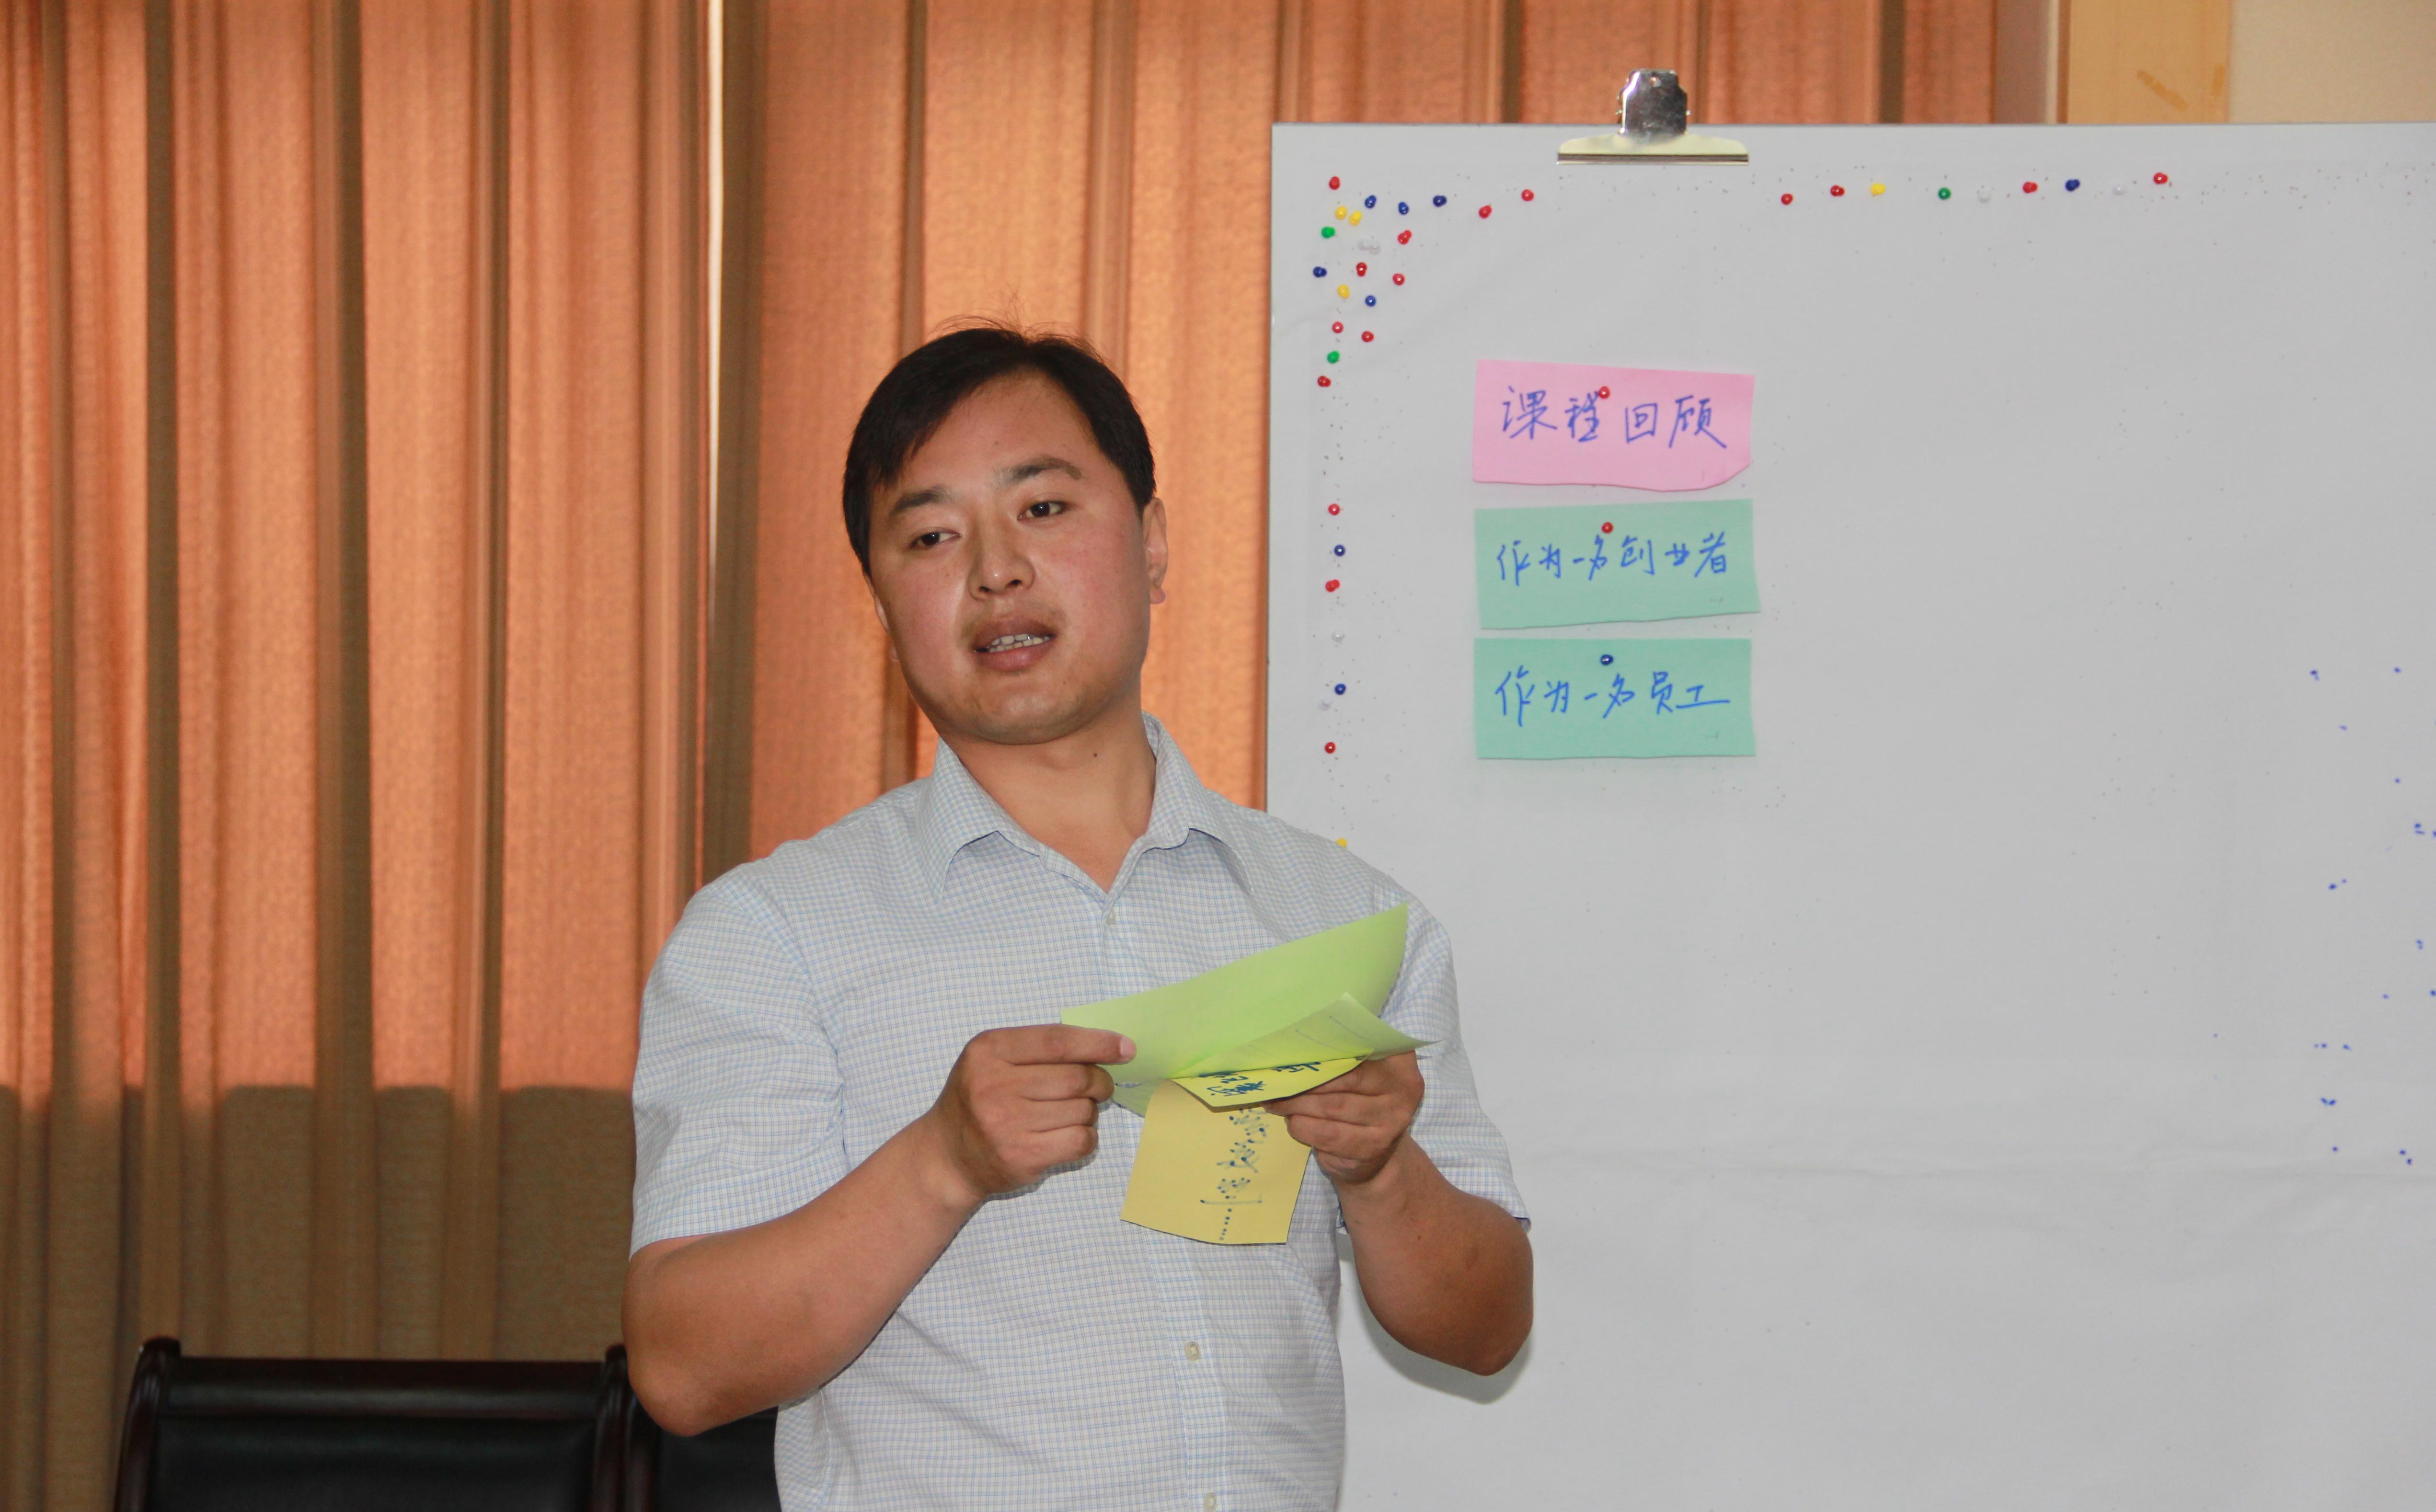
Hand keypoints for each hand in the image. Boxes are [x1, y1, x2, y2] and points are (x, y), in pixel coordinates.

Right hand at [922, 1026, 1130, 1203]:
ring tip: (1068, 1113)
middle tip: (1098, 1086)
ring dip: (1089, 1111)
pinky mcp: (1021, 1157)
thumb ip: (1041, 1047)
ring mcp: (1006, 1124)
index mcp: (988, 1051)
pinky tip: (1068, 1134)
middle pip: (1076, 1078)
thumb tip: (1110, 1047)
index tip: (1126, 1048)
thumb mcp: (995, 1059)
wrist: (947, 1156)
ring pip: (1082, 1110)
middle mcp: (993, 1086)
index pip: (1057, 1042)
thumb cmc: (980, 1099)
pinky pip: (1080, 1140)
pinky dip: (1086, 1137)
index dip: (1098, 1043)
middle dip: (1100, 1081)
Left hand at [1266, 1052, 1422, 1185]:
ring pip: (1333, 1107)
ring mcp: (1391, 1122)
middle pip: (1345, 1078)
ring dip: (1298, 1104)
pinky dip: (1304, 1127)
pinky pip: (1328, 1135)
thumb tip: (1294, 1046)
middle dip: (1306, 1079)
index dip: (1329, 1046)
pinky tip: (1292, 1121)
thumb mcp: (1363, 1071)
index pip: (1362, 1045)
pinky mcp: (1372, 1147)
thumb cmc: (1362, 1099)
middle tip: (1278, 1079)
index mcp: (1400, 1061)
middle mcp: (1403, 1090)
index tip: (1299, 1046)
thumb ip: (1342, 1054)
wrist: (1378, 1153)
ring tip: (1277, 1102)